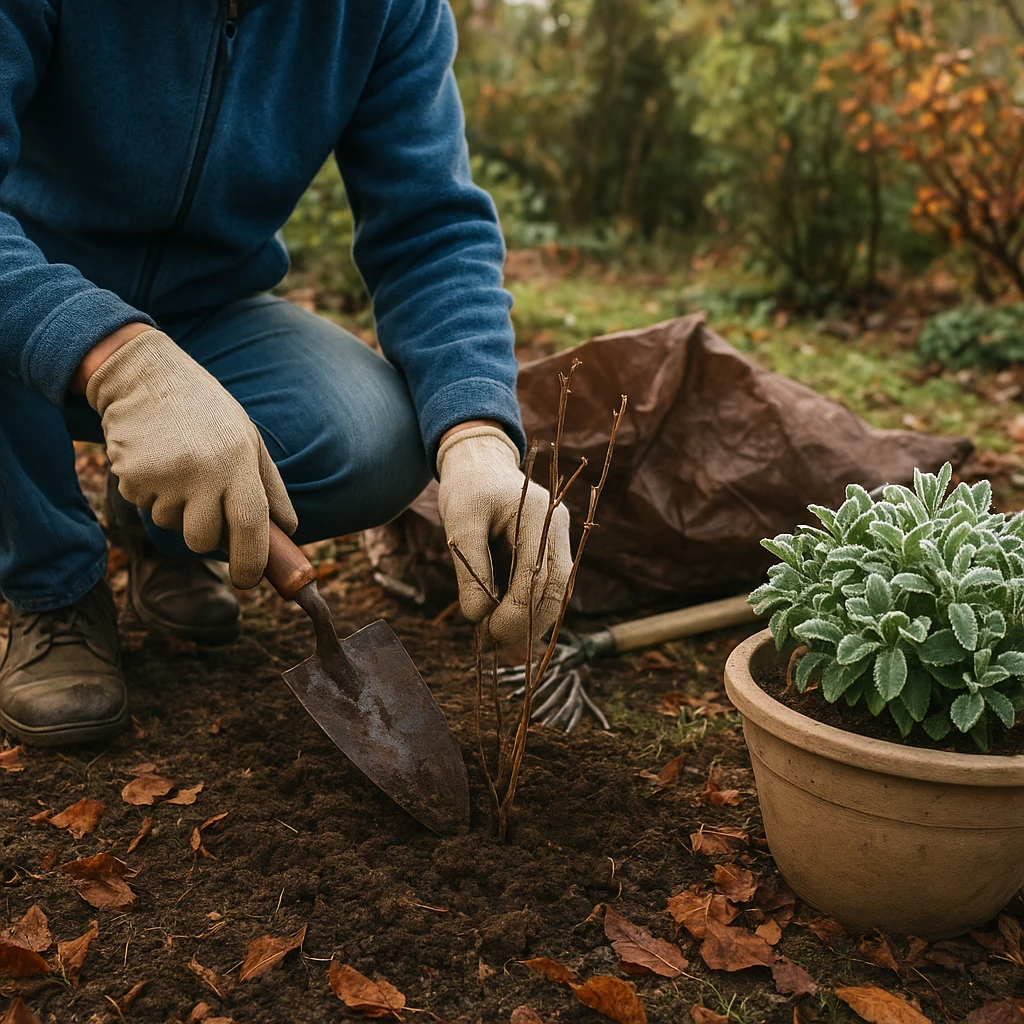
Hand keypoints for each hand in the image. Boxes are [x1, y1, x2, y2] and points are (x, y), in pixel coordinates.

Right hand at [84, 328, 297, 587]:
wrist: (145, 376)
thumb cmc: (207, 412)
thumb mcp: (249, 439)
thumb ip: (271, 487)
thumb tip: (289, 531)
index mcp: (239, 462)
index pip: (250, 526)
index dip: (252, 562)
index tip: (248, 581)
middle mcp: (203, 471)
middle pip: (204, 541)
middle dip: (206, 537)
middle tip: (204, 505)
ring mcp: (165, 475)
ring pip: (172, 525)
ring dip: (176, 508)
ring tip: (179, 467)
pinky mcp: (131, 475)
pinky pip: (144, 506)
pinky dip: (150, 492)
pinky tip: (155, 459)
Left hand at [436, 424, 570, 645]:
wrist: (480, 466)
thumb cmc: (468, 490)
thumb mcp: (460, 523)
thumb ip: (471, 570)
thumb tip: (477, 617)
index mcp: (540, 514)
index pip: (540, 574)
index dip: (519, 610)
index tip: (491, 630)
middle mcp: (558, 528)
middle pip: (558, 588)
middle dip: (529, 622)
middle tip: (495, 640)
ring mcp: (559, 540)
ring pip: (558, 593)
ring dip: (532, 621)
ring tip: (498, 636)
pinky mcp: (550, 552)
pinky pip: (547, 588)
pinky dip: (529, 609)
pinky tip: (506, 621)